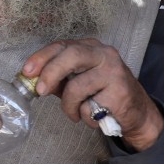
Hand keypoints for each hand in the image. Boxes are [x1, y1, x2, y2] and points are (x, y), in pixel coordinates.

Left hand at [23, 39, 163, 151]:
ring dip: (68, 106)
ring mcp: (113, 71)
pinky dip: (85, 117)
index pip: (61, 45)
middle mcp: (103, 54)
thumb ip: (58, 79)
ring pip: (76, 86)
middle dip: (51, 73)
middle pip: (71, 55)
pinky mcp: (120, 91)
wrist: (136, 113)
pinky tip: (93, 117)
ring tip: (74, 114)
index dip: (41, 57)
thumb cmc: (102, 95)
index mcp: (90, 47)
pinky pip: (89, 106)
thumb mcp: (77, 83)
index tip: (27, 72)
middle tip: (41, 91)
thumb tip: (32, 80)